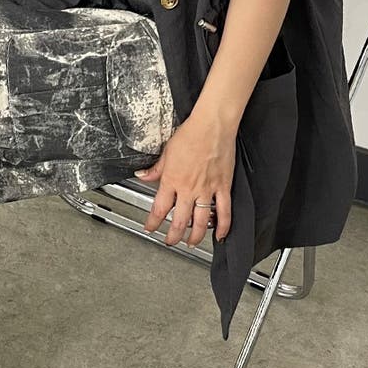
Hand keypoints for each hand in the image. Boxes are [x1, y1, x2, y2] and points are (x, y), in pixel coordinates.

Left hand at [133, 108, 235, 245]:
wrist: (212, 125)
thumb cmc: (190, 134)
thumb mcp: (166, 152)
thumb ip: (155, 169)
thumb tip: (143, 176)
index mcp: (171, 180)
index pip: (159, 209)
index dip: (153, 223)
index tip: (150, 228)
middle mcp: (188, 189)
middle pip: (179, 221)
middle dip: (173, 236)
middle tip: (170, 241)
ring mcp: (207, 190)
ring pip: (200, 221)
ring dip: (195, 236)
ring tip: (190, 243)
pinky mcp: (223, 187)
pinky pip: (224, 211)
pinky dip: (223, 226)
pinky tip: (220, 235)